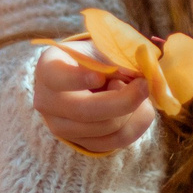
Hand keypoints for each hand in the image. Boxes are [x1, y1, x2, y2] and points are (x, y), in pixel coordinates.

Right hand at [32, 42, 154, 152]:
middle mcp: (48, 102)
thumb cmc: (93, 59)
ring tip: (131, 91)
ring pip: (105, 129)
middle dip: (123, 100)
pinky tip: (139, 109)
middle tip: (144, 84)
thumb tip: (139, 76)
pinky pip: (115, 141)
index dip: (77, 79)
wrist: (85, 78)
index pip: (57, 78)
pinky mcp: (82, 143)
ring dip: (132, 110)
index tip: (100, 76)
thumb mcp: (101, 49)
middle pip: (85, 111)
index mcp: (48, 70)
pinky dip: (136, 125)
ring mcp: (61, 127)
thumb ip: (118, 59)